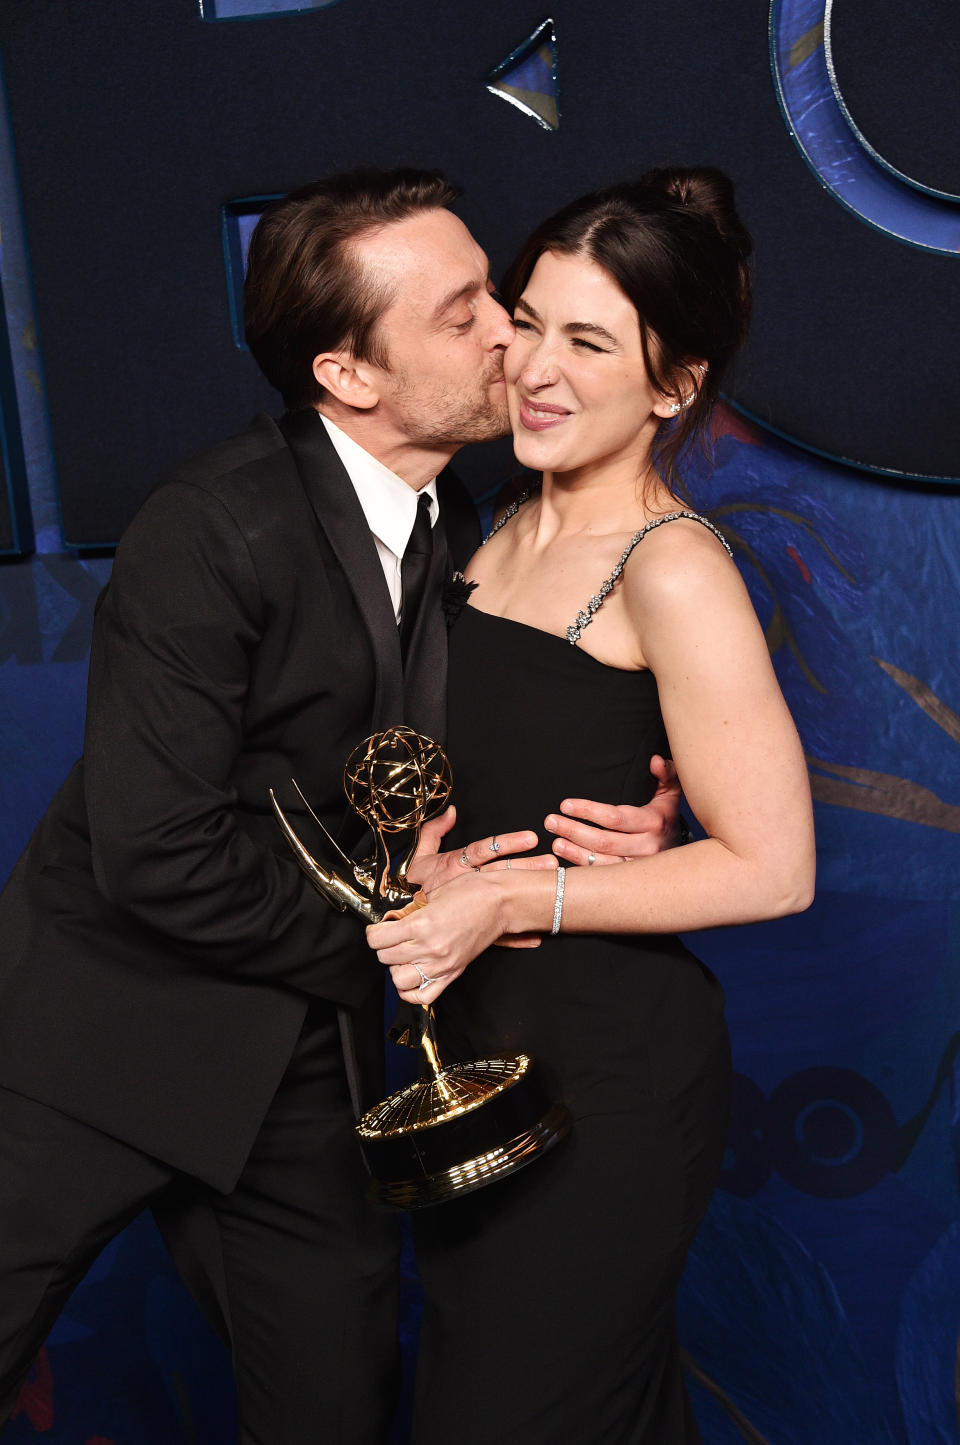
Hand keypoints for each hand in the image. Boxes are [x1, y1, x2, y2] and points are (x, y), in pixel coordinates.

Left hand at [366, 871, 508, 1003]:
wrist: (501, 902)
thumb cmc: (473, 892)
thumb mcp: (433, 895)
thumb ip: (410, 912)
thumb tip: (392, 922)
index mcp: (422, 925)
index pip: (378, 939)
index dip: (373, 932)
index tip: (377, 928)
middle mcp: (430, 949)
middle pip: (385, 957)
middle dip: (383, 946)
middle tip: (390, 937)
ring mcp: (442, 965)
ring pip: (399, 979)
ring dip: (395, 967)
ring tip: (401, 954)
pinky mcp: (452, 973)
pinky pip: (423, 996)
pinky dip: (410, 991)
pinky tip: (410, 976)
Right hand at [407, 807, 556, 943]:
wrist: (400, 917)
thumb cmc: (412, 885)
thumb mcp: (420, 856)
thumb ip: (434, 830)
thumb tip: (451, 811)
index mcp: (455, 867)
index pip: (484, 851)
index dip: (507, 843)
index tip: (530, 838)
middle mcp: (466, 885)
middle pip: (501, 873)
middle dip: (528, 868)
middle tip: (552, 863)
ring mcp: (471, 907)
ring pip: (503, 898)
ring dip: (527, 893)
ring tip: (551, 887)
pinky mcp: (473, 927)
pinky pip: (497, 933)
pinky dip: (516, 936)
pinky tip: (536, 935)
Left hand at [544, 755, 682, 865]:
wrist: (684, 858)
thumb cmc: (667, 818)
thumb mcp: (672, 794)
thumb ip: (666, 773)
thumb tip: (654, 760)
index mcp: (654, 823)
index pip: (615, 818)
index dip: (588, 811)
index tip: (565, 805)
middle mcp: (648, 848)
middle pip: (604, 842)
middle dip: (574, 831)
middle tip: (550, 821)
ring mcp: (639, 868)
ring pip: (602, 863)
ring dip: (575, 852)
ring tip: (554, 842)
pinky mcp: (631, 882)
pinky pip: (603, 876)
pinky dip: (582, 868)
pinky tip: (564, 860)